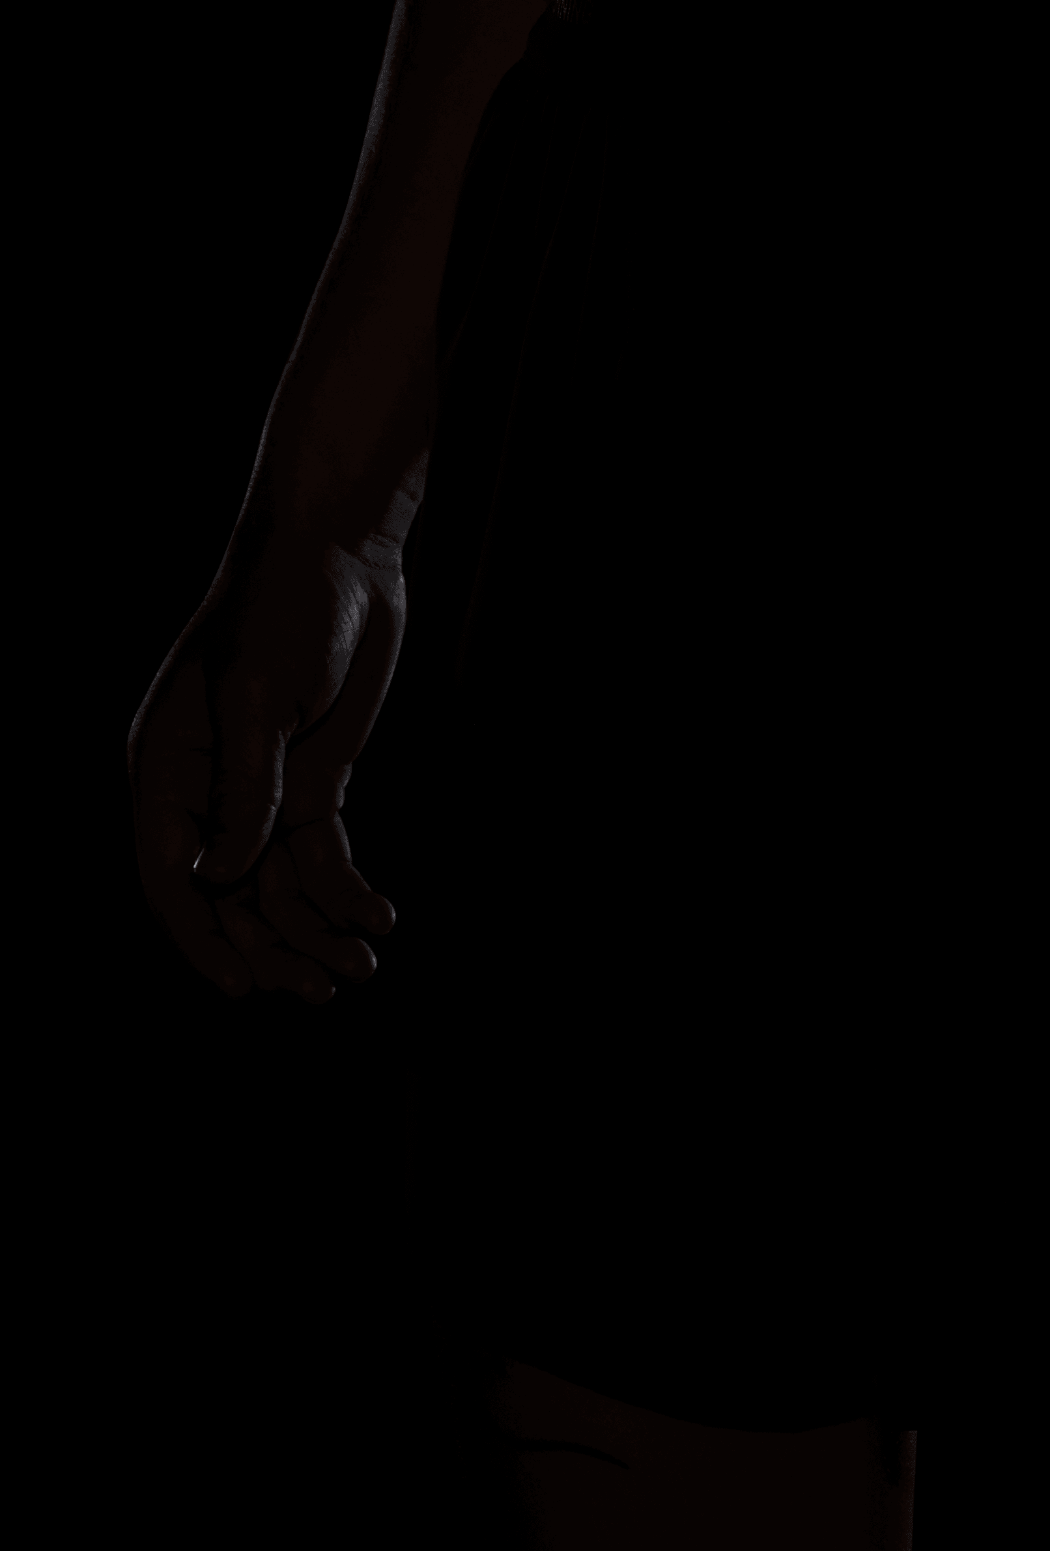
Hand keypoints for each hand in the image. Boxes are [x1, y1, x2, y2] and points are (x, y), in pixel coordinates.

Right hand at [129, 530, 405, 1003]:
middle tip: (320, 992)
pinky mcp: (313, 781)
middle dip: (272, 946)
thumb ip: (244, 790)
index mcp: (166, 769)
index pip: (170, 875)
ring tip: (360, 971)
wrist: (341, 557)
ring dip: (315, 930)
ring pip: (279, 885)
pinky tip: (382, 917)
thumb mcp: (257, 699)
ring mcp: (262, 789)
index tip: (241, 988)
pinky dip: (348, 890)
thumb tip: (219, 876)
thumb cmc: (283, 611)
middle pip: (230, 894)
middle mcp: (207, 790)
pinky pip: (322, 855)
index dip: (202, 936)